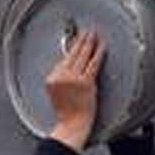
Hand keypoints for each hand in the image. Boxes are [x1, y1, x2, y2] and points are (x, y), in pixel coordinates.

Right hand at [46, 29, 104, 151]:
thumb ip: (61, 78)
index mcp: (52, 79)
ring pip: (83, 55)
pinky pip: (93, 63)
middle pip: (72, 53)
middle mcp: (61, 76)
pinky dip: (99, 53)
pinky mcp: (86, 82)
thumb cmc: (68, 110)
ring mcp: (74, 79)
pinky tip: (102, 46)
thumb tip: (70, 63)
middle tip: (87, 30)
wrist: (73, 123)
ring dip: (89, 42)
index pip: (63, 58)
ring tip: (94, 34)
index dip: (72, 46)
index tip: (77, 38)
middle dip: (80, 39)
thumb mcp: (57, 92)